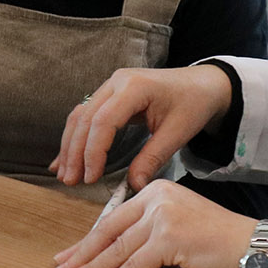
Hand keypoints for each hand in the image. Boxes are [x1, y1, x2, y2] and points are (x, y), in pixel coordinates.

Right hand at [51, 65, 232, 191]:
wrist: (203, 84)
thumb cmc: (193, 103)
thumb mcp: (177, 133)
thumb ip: (152, 158)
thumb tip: (134, 186)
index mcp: (135, 86)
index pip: (103, 121)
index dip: (93, 152)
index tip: (91, 177)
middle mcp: (117, 82)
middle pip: (85, 119)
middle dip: (74, 152)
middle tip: (71, 180)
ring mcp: (110, 86)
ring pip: (80, 116)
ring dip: (70, 146)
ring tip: (65, 174)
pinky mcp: (109, 94)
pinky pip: (86, 115)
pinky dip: (75, 137)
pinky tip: (65, 158)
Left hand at [51, 180, 266, 267]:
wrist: (255, 247)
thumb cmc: (220, 244)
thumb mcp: (177, 230)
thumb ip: (148, 237)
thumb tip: (115, 258)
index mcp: (155, 192)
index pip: (113, 220)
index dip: (87, 242)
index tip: (68, 256)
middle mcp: (156, 199)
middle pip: (109, 233)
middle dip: (81, 256)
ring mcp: (162, 217)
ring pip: (116, 250)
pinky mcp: (169, 239)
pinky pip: (132, 267)